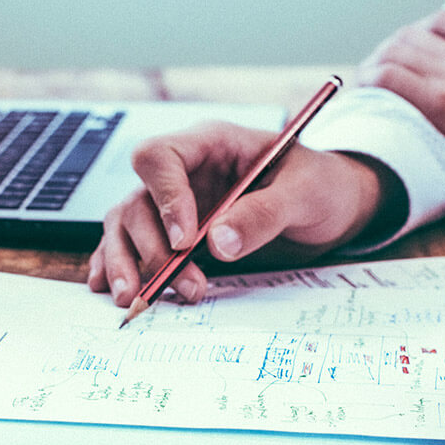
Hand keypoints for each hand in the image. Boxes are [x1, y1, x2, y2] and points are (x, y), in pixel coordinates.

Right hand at [88, 121, 389, 305]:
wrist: (333, 206)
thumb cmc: (321, 186)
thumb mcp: (304, 194)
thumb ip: (263, 214)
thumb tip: (218, 243)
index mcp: (211, 144)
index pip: (160, 157)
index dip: (165, 198)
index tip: (184, 241)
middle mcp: (184, 172)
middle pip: (137, 201)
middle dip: (152, 248)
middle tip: (184, 285)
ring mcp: (174, 204)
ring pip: (126, 226)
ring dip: (128, 264)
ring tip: (139, 299)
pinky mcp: (174, 234)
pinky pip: (132, 245)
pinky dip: (116, 267)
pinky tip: (110, 290)